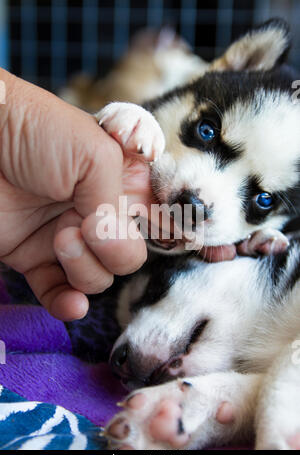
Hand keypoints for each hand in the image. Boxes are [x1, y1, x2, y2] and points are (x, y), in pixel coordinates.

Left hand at [0, 69, 149, 319]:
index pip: (160, 221)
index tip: (171, 244)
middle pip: (131, 258)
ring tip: (58, 237)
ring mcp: (71, 239)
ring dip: (84, 267)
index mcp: (124, 185)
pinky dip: (67, 304)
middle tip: (81, 223)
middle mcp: (102, 214)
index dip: (168, 237)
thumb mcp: (93, 152)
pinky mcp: (37, 260)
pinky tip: (69, 303)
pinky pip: (62, 295)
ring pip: (100, 279)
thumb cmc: (37, 133)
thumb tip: (119, 249)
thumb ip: (117, 204)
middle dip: (113, 249)